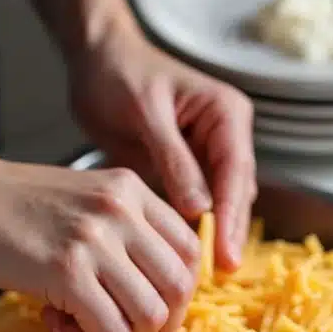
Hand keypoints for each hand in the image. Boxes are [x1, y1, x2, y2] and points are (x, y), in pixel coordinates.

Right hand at [0, 150, 199, 331]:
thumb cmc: (11, 208)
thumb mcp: (84, 203)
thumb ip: (124, 234)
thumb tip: (156, 299)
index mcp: (133, 191)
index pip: (190, 253)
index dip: (178, 297)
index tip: (149, 317)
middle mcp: (123, 210)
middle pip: (179, 288)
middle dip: (159, 330)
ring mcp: (96, 239)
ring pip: (150, 316)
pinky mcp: (66, 270)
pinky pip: (109, 331)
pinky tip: (59, 327)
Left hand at [69, 26, 255, 270]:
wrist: (95, 59)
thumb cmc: (118, 73)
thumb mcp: (146, 113)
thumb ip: (173, 159)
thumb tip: (199, 209)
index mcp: (225, 113)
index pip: (235, 172)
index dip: (231, 216)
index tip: (225, 253)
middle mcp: (226, 134)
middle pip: (237, 192)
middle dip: (230, 231)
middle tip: (223, 272)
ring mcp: (211, 153)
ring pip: (223, 202)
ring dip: (217, 234)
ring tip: (209, 273)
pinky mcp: (190, 169)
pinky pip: (200, 203)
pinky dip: (196, 227)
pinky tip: (188, 254)